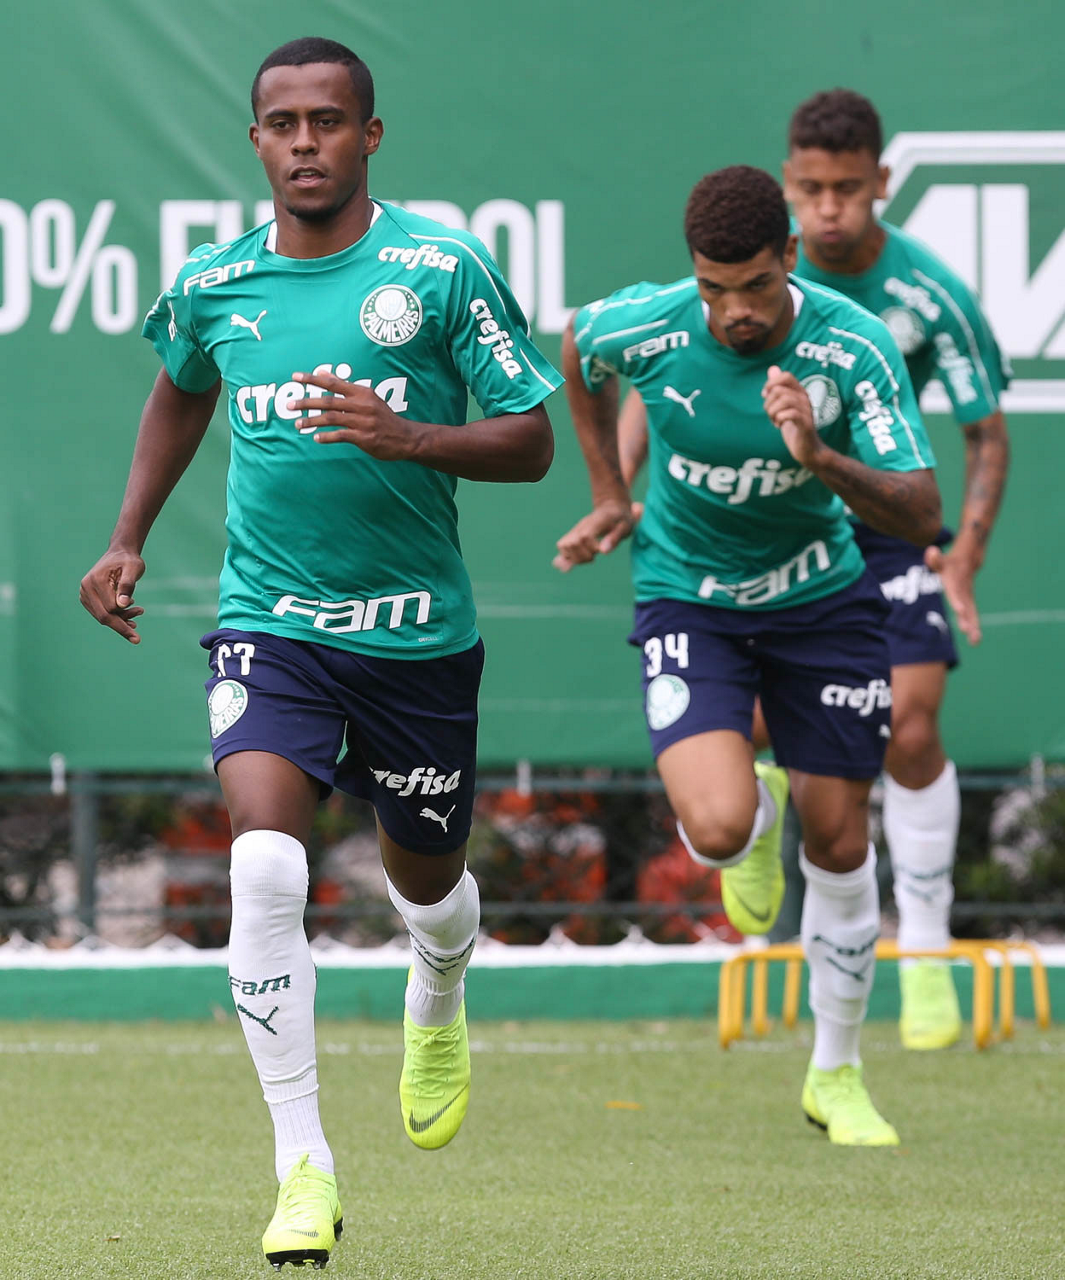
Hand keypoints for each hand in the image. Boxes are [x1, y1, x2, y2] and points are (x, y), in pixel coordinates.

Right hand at [80, 550, 145, 643]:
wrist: (121, 553)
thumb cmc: (129, 560)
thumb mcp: (134, 568)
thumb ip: (128, 585)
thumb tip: (122, 605)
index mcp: (94, 581)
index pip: (110, 608)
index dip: (125, 617)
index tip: (141, 612)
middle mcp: (86, 588)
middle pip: (103, 616)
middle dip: (121, 626)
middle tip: (137, 638)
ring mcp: (85, 594)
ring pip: (102, 616)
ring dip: (121, 620)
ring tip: (139, 611)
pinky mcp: (88, 598)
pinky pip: (101, 613)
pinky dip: (116, 616)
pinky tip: (131, 611)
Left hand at [292, 369, 422, 460]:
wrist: (406, 437)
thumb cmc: (384, 417)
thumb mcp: (368, 398)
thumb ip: (346, 387)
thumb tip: (323, 374)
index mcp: (362, 392)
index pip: (333, 383)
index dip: (313, 379)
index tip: (295, 377)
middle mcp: (362, 405)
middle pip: (328, 401)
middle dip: (306, 402)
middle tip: (289, 405)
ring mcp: (363, 421)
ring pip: (332, 418)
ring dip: (312, 421)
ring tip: (297, 424)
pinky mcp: (365, 438)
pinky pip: (341, 436)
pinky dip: (327, 437)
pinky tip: (316, 438)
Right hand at [553, 500, 634, 570]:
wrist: (611, 508)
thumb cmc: (620, 519)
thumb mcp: (625, 527)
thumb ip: (615, 538)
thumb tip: (603, 552)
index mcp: (595, 522)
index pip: (584, 536)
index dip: (592, 548)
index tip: (601, 550)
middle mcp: (581, 525)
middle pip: (572, 543)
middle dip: (583, 556)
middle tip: (595, 555)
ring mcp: (574, 530)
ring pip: (563, 546)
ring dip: (576, 558)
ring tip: (589, 556)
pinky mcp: (571, 535)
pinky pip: (561, 547)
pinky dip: (566, 557)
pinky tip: (575, 561)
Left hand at [761, 365, 820, 465]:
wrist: (807, 449)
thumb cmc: (794, 426)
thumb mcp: (783, 405)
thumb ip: (778, 387)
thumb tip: (772, 368)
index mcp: (799, 392)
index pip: (786, 376)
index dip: (771, 383)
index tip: (766, 396)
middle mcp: (804, 398)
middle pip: (779, 390)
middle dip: (768, 403)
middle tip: (770, 415)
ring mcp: (806, 411)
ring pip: (783, 400)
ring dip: (772, 412)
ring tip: (774, 420)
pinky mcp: (805, 424)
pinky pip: (790, 414)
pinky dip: (779, 419)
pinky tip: (779, 425)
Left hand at [924, 544, 980, 644]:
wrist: (969, 558)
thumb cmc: (949, 561)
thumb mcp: (941, 559)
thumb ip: (935, 558)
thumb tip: (931, 552)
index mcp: (955, 581)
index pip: (955, 591)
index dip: (957, 600)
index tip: (960, 610)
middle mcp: (963, 590)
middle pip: (965, 605)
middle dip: (967, 619)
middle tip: (968, 631)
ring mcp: (968, 597)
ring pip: (971, 613)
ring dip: (973, 627)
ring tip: (975, 641)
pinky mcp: (969, 601)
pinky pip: (972, 615)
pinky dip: (974, 627)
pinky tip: (975, 641)